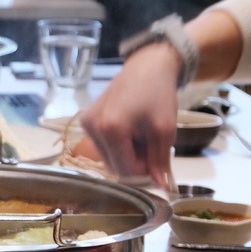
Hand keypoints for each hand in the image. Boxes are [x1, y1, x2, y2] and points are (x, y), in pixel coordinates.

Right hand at [78, 43, 181, 186]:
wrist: (147, 65)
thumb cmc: (158, 93)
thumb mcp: (164, 129)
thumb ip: (160, 161)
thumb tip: (160, 186)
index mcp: (111, 130)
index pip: (125, 170)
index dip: (143, 172)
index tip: (157, 162)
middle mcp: (93, 128)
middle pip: (114, 166)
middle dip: (134, 163)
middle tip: (150, 147)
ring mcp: (87, 124)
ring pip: (108, 158)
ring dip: (125, 154)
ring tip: (140, 136)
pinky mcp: (86, 120)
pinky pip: (102, 146)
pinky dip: (117, 145)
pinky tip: (129, 130)